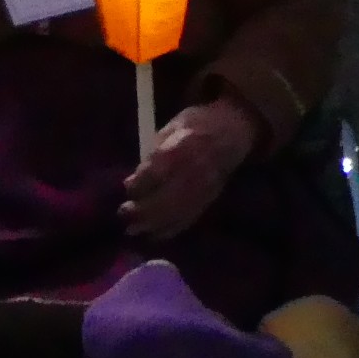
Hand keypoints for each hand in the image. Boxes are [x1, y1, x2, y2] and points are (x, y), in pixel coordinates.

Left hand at [121, 98, 260, 240]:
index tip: (127, 189)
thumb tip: (131, 182)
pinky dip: (169, 229)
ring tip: (132, 230)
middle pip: (165, 198)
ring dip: (152, 224)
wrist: (235, 129)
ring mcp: (203, 187)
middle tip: (123, 213)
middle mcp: (193, 171)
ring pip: (175, 213)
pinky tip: (153, 234)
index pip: (156, 173)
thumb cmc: (198, 123)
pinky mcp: (209, 199)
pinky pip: (188, 219)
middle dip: (142, 210)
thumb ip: (151, 155)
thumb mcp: (171, 128)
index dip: (139, 185)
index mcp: (182, 147)